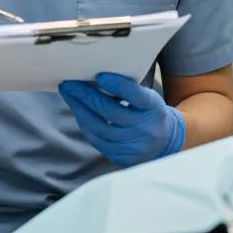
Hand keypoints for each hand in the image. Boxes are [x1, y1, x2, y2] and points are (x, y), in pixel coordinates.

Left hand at [59, 72, 185, 166]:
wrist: (164, 142)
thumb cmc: (149, 112)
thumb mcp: (147, 96)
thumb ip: (128, 89)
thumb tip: (95, 75)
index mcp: (153, 107)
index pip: (135, 95)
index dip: (117, 85)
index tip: (99, 75)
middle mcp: (145, 128)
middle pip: (111, 112)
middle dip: (86, 96)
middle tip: (69, 84)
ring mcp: (133, 146)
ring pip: (100, 128)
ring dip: (80, 110)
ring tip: (69, 95)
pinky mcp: (122, 157)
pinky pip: (98, 141)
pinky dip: (85, 125)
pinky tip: (78, 112)